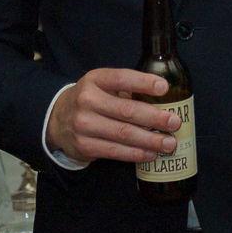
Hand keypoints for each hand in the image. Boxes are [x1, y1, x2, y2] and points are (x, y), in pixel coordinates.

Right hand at [46, 67, 181, 164]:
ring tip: (169, 143)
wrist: (57, 120)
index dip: (143, 83)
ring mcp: (84, 125)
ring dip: (150, 140)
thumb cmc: (90, 100)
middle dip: (154, 118)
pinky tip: (150, 154)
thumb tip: (164, 100)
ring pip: (123, 134)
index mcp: (95, 80)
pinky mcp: (84, 146)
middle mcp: (87, 100)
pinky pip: (115, 151)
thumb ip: (126, 89)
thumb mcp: (102, 85)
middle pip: (126, 110)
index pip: (121, 78)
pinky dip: (136, 154)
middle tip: (174, 122)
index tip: (164, 88)